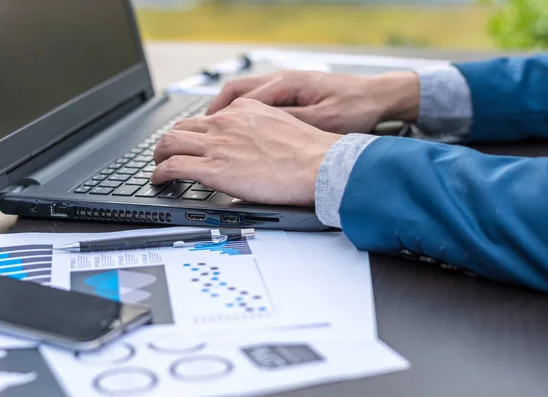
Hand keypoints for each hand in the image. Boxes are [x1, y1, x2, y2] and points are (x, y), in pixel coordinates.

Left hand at [152, 99, 342, 205]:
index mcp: (243, 110)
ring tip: (157, 167)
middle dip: (170, 141)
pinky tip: (158, 180)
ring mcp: (216, 145)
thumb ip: (258, 129)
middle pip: (181, 126)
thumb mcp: (280, 125)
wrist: (317, 164)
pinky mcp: (212, 169)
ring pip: (169, 143)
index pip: (207, 117)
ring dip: (159, 155)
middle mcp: (225, 123)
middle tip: (168, 153)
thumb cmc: (309, 151)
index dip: (195, 132)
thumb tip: (251, 143)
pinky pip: (172, 167)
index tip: (194, 142)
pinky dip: (159, 173)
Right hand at [207, 70, 419, 133]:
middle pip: (237, 90)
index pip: (241, 97)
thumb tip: (257, 129)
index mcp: (287, 83)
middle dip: (217, 109)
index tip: (206, 131)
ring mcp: (288, 84)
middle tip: (202, 130)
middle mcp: (284, 79)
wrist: (378, 96)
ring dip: (229, 110)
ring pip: (247, 94)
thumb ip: (288, 122)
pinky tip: (244, 128)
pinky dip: (245, 112)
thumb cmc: (355, 107)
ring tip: (217, 131)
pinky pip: (260, 99)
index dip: (220, 115)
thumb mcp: (322, 120)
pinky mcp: (294, 92)